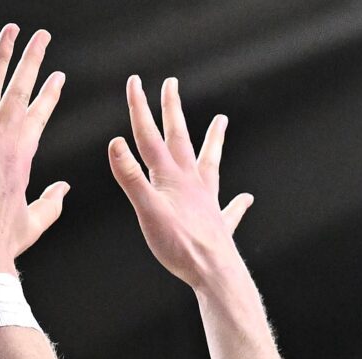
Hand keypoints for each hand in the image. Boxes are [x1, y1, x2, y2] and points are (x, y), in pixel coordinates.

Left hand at [0, 24, 68, 290]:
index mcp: (21, 160)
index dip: (48, 94)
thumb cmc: (2, 247)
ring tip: (12, 31)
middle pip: (19, 94)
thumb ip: (52, 202)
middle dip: (32, 62)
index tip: (58, 74)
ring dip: (1, 59)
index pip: (37, 117)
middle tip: (43, 35)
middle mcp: (3, 148)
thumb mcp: (34, 222)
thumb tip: (65, 188)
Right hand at [109, 77, 251, 290]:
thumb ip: (131, 177)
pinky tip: (246, 198)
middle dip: (172, 110)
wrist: (214, 272)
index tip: (135, 83)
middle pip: (180, 138)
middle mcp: (192, 182)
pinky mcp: (219, 223)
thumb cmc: (181, 245)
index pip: (149, 137)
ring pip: (210, 162)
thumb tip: (116, 143)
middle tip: (171, 85)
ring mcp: (208, 201)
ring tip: (221, 121)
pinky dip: (237, 203)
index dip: (140, 109)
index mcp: (171, 178)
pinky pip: (230, 209)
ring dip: (214, 141)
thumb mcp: (147, 210)